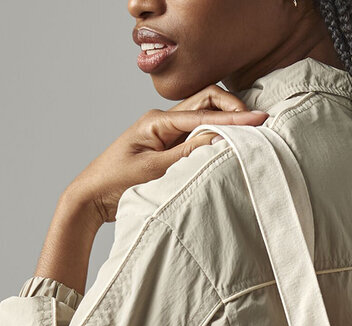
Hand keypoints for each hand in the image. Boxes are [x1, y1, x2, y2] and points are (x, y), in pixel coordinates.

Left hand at [69, 85, 267, 224]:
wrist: (91, 197)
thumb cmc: (115, 183)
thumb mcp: (154, 170)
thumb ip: (187, 152)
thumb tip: (219, 137)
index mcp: (156, 120)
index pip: (204, 113)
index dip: (234, 118)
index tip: (260, 120)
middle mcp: (162, 121)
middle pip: (206, 102)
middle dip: (233, 109)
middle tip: (257, 122)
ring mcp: (165, 132)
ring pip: (203, 116)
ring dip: (225, 120)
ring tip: (249, 131)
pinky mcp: (167, 147)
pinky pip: (195, 134)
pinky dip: (214, 135)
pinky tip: (228, 144)